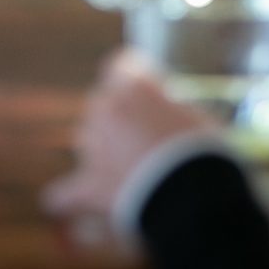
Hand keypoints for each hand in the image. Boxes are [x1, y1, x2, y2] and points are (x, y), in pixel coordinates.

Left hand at [42, 50, 219, 227]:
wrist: (194, 197)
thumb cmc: (204, 154)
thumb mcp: (197, 117)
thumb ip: (172, 109)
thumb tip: (167, 117)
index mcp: (133, 84)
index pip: (122, 65)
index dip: (135, 80)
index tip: (149, 94)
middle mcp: (105, 107)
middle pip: (104, 104)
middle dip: (121, 120)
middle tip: (147, 141)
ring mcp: (91, 145)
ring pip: (88, 140)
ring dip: (103, 152)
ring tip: (132, 175)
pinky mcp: (87, 185)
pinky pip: (64, 193)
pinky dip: (68, 199)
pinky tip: (68, 204)